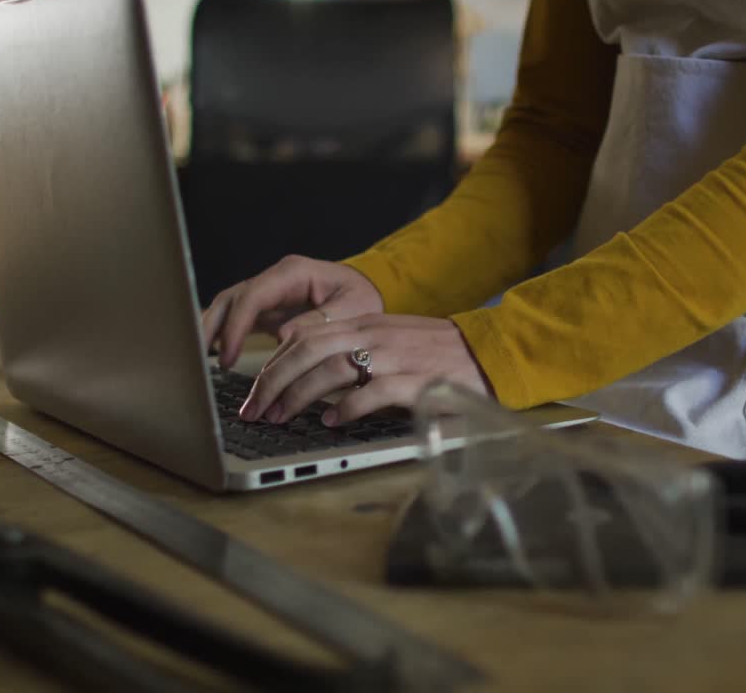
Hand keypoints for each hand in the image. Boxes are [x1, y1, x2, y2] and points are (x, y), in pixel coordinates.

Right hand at [201, 256, 382, 368]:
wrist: (366, 296)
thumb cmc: (362, 299)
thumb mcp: (353, 309)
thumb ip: (320, 321)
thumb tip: (284, 338)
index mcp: (294, 273)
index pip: (253, 295)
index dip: (236, 326)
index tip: (229, 356)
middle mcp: (275, 279)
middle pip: (231, 298)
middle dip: (213, 328)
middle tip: (203, 360)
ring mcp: (268, 293)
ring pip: (228, 308)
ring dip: (212, 332)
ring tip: (201, 362)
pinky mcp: (267, 310)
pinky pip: (237, 320)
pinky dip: (223, 337)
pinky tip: (215, 358)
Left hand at [238, 314, 491, 425]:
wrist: (491, 351)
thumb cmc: (438, 353)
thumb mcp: (390, 341)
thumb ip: (354, 352)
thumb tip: (311, 378)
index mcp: (365, 323)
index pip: (305, 336)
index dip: (273, 363)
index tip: (255, 391)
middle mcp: (375, 335)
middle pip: (307, 351)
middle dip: (273, 381)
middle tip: (255, 410)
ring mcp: (396, 357)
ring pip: (332, 369)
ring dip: (299, 395)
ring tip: (281, 417)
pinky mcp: (418, 382)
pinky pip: (374, 392)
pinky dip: (348, 407)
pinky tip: (332, 422)